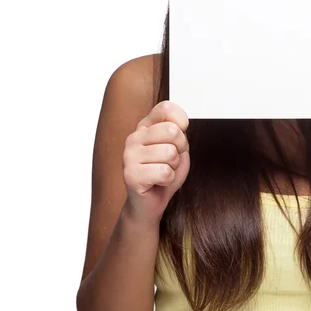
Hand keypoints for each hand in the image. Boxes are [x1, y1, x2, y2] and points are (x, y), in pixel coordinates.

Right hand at [123, 100, 189, 224]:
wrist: (150, 202)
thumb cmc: (165, 172)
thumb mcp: (178, 146)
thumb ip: (178, 131)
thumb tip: (180, 125)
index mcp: (145, 126)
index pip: (166, 108)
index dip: (181, 121)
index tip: (180, 134)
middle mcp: (134, 137)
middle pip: (172, 131)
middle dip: (180, 149)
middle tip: (171, 160)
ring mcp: (129, 155)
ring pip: (170, 153)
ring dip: (174, 167)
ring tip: (163, 171)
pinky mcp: (130, 175)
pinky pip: (165, 172)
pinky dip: (168, 180)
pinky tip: (157, 182)